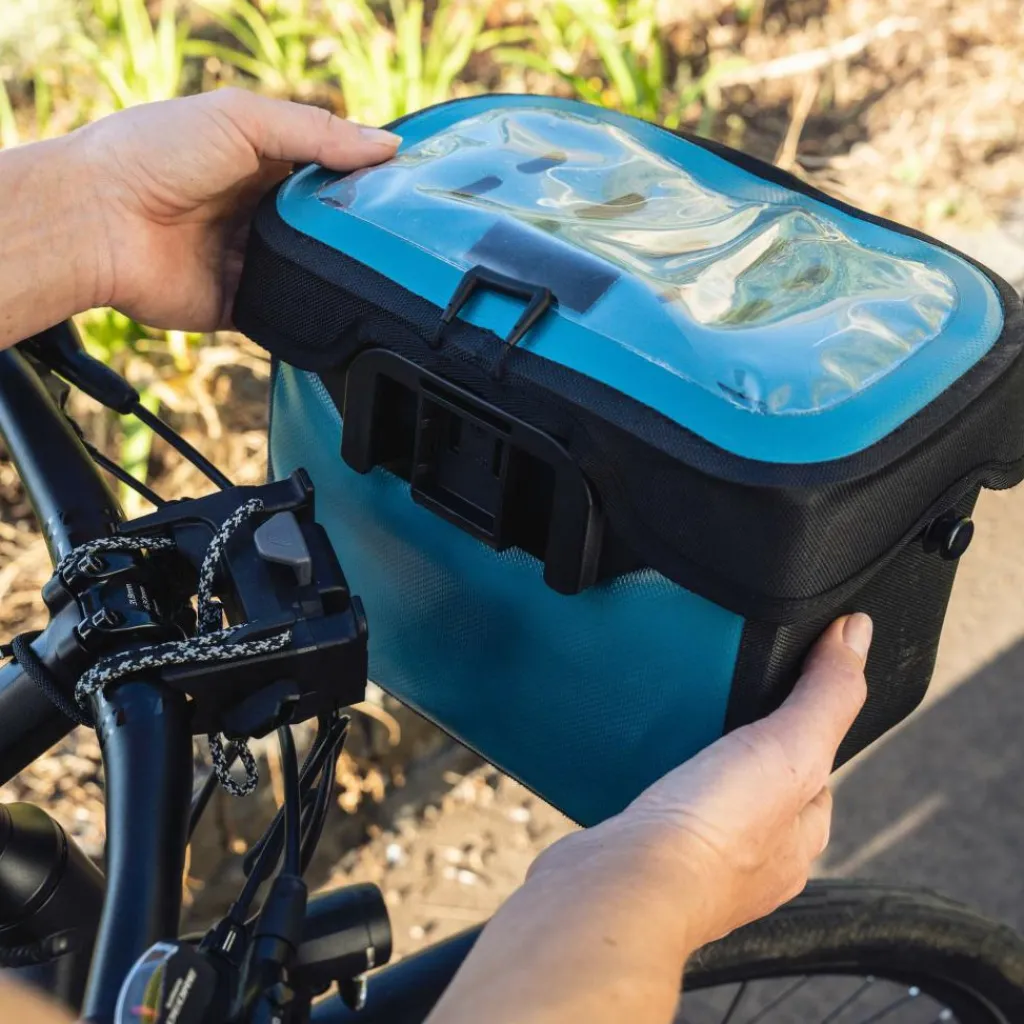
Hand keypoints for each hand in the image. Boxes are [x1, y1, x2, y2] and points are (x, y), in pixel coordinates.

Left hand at [71, 88, 399, 330]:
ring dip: (336, 273)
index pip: (327, 173)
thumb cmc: (153, 155)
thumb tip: (386, 144)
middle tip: (400, 238)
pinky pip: (285, 313)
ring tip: (380, 274)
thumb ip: (315, 132)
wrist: (96, 221)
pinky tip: (339, 307)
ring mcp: (248, 260)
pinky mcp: (238, 304)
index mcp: (259, 163)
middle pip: (324, 226)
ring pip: (311, 271)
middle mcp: (256, 212)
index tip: (406, 190)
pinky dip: (308, 311)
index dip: (364, 180)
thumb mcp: (240, 120)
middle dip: (356, 232)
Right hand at [424, 615, 870, 1023]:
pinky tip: (628, 755)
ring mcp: (693, 862)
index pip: (816, 773)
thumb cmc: (714, 835)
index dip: (803, 726)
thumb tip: (859, 632)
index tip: (777, 687)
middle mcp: (753, 860)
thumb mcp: (789, 749)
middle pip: (755, 783)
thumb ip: (825, 695)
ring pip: (701, 795)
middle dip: (737, 743)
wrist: (621, 884)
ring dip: (687, 761)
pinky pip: (651, 805)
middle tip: (715, 701)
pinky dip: (644, 780)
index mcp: (797, 840)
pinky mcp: (641, 854)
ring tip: (669, 721)